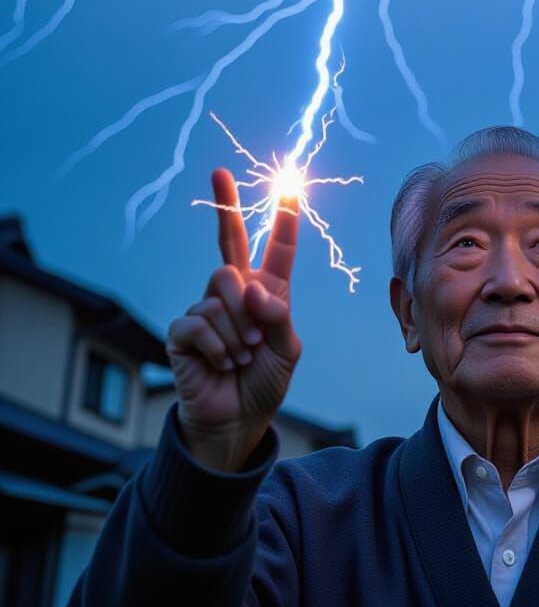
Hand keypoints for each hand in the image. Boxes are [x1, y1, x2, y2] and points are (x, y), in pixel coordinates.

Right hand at [166, 169, 301, 471]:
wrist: (238, 421)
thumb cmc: (265, 380)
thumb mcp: (287, 349)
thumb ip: (278, 315)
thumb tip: (252, 289)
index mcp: (267, 293)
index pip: (275, 249)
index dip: (282, 219)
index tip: (288, 185)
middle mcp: (234, 294)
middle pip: (229, 247)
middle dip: (225, 208)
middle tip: (224, 196)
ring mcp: (205, 310)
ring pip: (221, 291)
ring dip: (239, 329)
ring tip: (242, 356)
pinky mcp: (182, 332)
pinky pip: (198, 321)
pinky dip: (217, 347)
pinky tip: (221, 363)